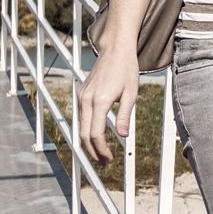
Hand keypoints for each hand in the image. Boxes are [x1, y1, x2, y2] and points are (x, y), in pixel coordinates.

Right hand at [79, 51, 139, 165]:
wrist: (115, 50)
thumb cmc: (126, 70)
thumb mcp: (132, 93)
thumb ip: (125, 116)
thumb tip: (123, 136)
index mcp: (99, 101)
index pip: (95, 134)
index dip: (101, 149)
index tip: (109, 159)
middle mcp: (86, 100)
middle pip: (84, 134)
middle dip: (93, 151)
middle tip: (104, 162)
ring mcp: (81, 97)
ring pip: (80, 127)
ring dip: (89, 142)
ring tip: (101, 153)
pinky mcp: (81, 94)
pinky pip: (81, 117)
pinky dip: (87, 130)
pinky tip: (96, 137)